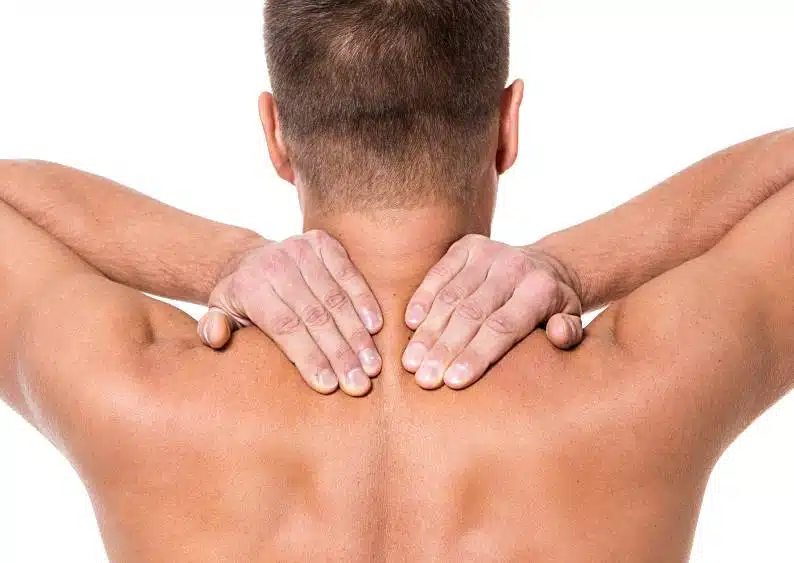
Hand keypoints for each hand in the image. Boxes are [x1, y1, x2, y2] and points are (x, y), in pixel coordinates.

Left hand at [197, 230, 382, 396]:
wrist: (250, 259)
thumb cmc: (240, 301)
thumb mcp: (218, 314)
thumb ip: (213, 329)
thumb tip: (216, 337)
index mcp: (249, 286)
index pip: (285, 326)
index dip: (308, 356)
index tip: (328, 386)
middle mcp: (276, 263)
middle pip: (314, 315)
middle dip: (339, 353)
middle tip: (358, 385)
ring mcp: (301, 249)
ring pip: (335, 298)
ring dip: (357, 334)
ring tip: (372, 365)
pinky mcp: (323, 242)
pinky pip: (349, 274)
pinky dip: (364, 301)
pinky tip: (376, 328)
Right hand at [402, 234, 583, 389]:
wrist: (545, 265)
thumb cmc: (552, 308)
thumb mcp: (572, 320)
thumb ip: (569, 332)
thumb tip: (556, 334)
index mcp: (541, 289)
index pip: (504, 326)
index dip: (477, 354)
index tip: (453, 381)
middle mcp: (513, 267)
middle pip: (472, 313)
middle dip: (445, 349)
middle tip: (424, 379)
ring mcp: (488, 252)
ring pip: (451, 296)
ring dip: (428, 331)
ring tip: (410, 361)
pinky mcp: (467, 246)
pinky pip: (439, 273)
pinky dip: (422, 299)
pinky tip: (410, 325)